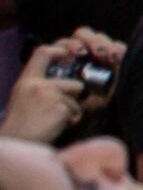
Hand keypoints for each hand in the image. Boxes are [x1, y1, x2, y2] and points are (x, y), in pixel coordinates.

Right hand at [3, 31, 121, 143]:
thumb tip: (62, 81)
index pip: (42, 52)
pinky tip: (56, 125)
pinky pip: (77, 111)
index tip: (67, 53)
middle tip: (58, 110)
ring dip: (73, 109)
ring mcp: (49, 95)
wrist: (17, 141)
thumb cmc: (22, 123)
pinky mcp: (60, 108)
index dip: (58, 49)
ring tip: (54, 119)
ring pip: (77, 99)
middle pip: (74, 83)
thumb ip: (38, 86)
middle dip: (74, 97)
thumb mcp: (23, 96)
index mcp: (26, 80)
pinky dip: (71, 120)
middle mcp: (37, 85)